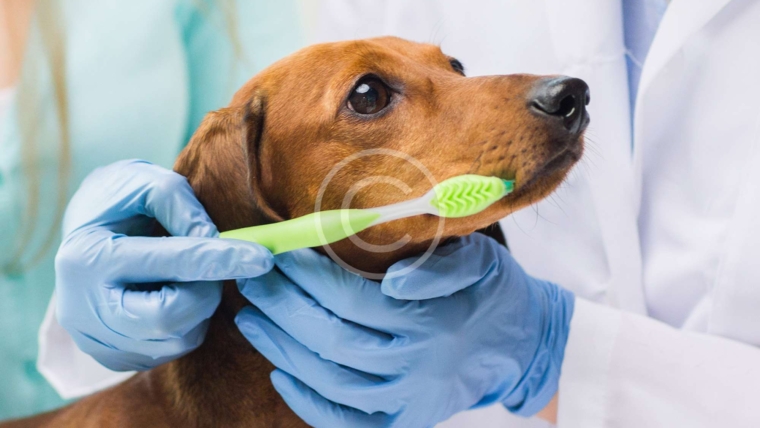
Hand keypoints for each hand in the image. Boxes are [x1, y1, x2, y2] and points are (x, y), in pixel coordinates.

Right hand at [55, 160, 272, 370]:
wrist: (83, 234)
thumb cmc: (119, 202)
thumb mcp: (147, 183)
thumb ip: (182, 207)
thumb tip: (217, 241)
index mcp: (89, 258)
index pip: (169, 263)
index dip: (221, 259)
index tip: (262, 258)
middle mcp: (84, 308)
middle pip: (170, 318)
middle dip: (206, 291)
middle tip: (215, 266)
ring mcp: (96, 340)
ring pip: (177, 339)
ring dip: (199, 306)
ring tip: (185, 275)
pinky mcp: (114, 357)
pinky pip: (171, 350)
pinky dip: (188, 323)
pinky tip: (174, 294)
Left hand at [236, 233, 573, 427]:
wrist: (520, 344)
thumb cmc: (492, 291)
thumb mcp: (480, 260)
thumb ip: (439, 266)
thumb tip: (392, 281)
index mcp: (432, 323)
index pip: (351, 300)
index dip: (308, 277)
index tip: (279, 253)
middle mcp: (416, 368)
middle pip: (331, 340)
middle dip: (283, 308)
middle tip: (253, 280)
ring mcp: (408, 402)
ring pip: (330, 381)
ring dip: (282, 349)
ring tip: (251, 318)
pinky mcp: (404, 422)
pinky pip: (348, 423)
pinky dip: (309, 404)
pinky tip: (280, 374)